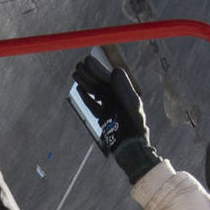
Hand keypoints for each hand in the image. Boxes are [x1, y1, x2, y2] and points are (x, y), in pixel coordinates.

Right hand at [69, 54, 156, 178]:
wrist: (131, 148)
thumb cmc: (133, 127)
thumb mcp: (131, 106)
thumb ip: (124, 88)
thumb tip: (115, 70)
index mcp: (125, 94)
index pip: (109, 78)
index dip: (98, 69)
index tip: (87, 61)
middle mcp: (118, 99)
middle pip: (101, 83)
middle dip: (90, 74)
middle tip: (78, 65)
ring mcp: (111, 108)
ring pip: (96, 93)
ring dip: (86, 83)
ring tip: (76, 74)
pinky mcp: (105, 118)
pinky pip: (94, 105)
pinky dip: (87, 98)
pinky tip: (80, 90)